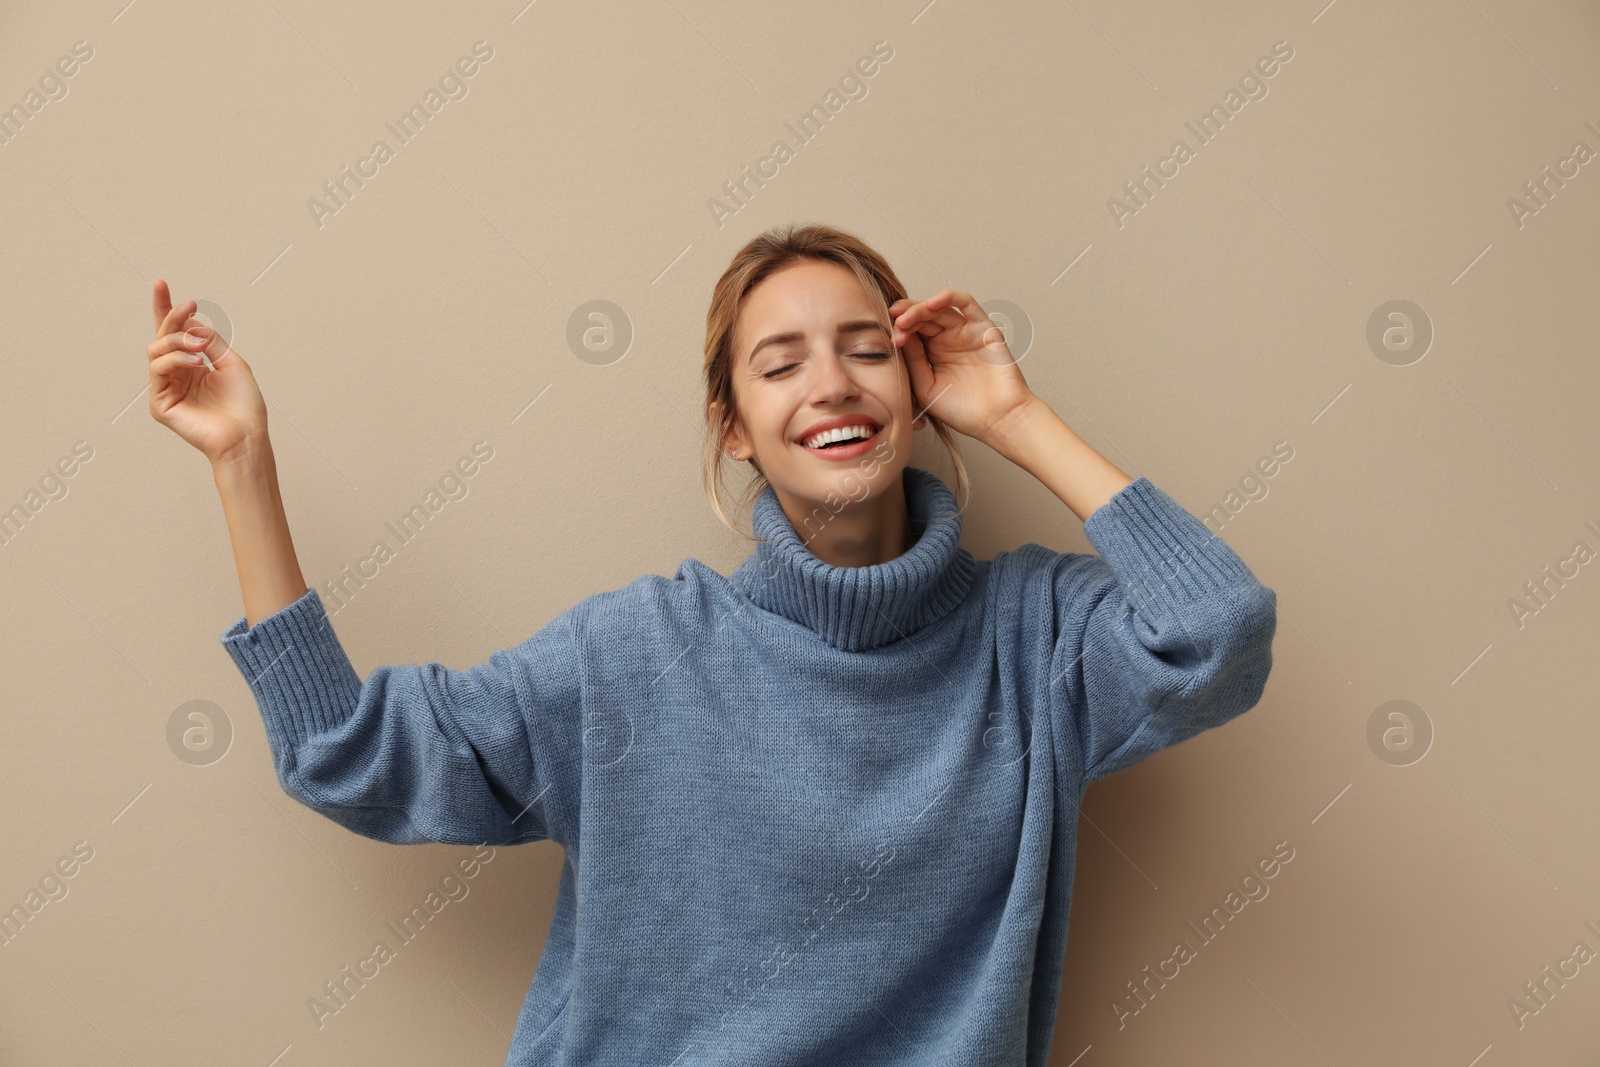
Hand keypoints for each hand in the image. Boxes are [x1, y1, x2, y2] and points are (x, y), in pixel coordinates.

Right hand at [146, 279, 268, 465]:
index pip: (175, 333)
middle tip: (189, 306)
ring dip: (178, 340)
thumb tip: (191, 324)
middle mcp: (177, 374)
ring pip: (157, 349)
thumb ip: (210, 341)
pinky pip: (158, 370)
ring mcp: (166, 388)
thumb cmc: (244, 404)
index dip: (167, 309)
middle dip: (172, 316)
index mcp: (194, 364)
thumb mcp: (231, 362)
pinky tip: (194, 361)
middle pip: (162, 336)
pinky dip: (174, 359)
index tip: (161, 284)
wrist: (247, 435)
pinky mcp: (160, 404)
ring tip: (200, 346)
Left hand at [889, 289, 1034, 444]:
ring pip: (940, 309)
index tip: (889, 338)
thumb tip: (899, 336)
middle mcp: (948, 339)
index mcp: (933, 353)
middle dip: (906, 317)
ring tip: (905, 317)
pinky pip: (967, 304)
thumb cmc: (963, 411)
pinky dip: (949, 297)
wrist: (996, 420)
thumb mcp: (926, 387)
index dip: (899, 330)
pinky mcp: (983, 328)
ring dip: (920, 309)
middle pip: (923, 317)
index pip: (912, 331)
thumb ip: (914, 361)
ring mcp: (966, 332)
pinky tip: (932, 303)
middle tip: (894, 323)